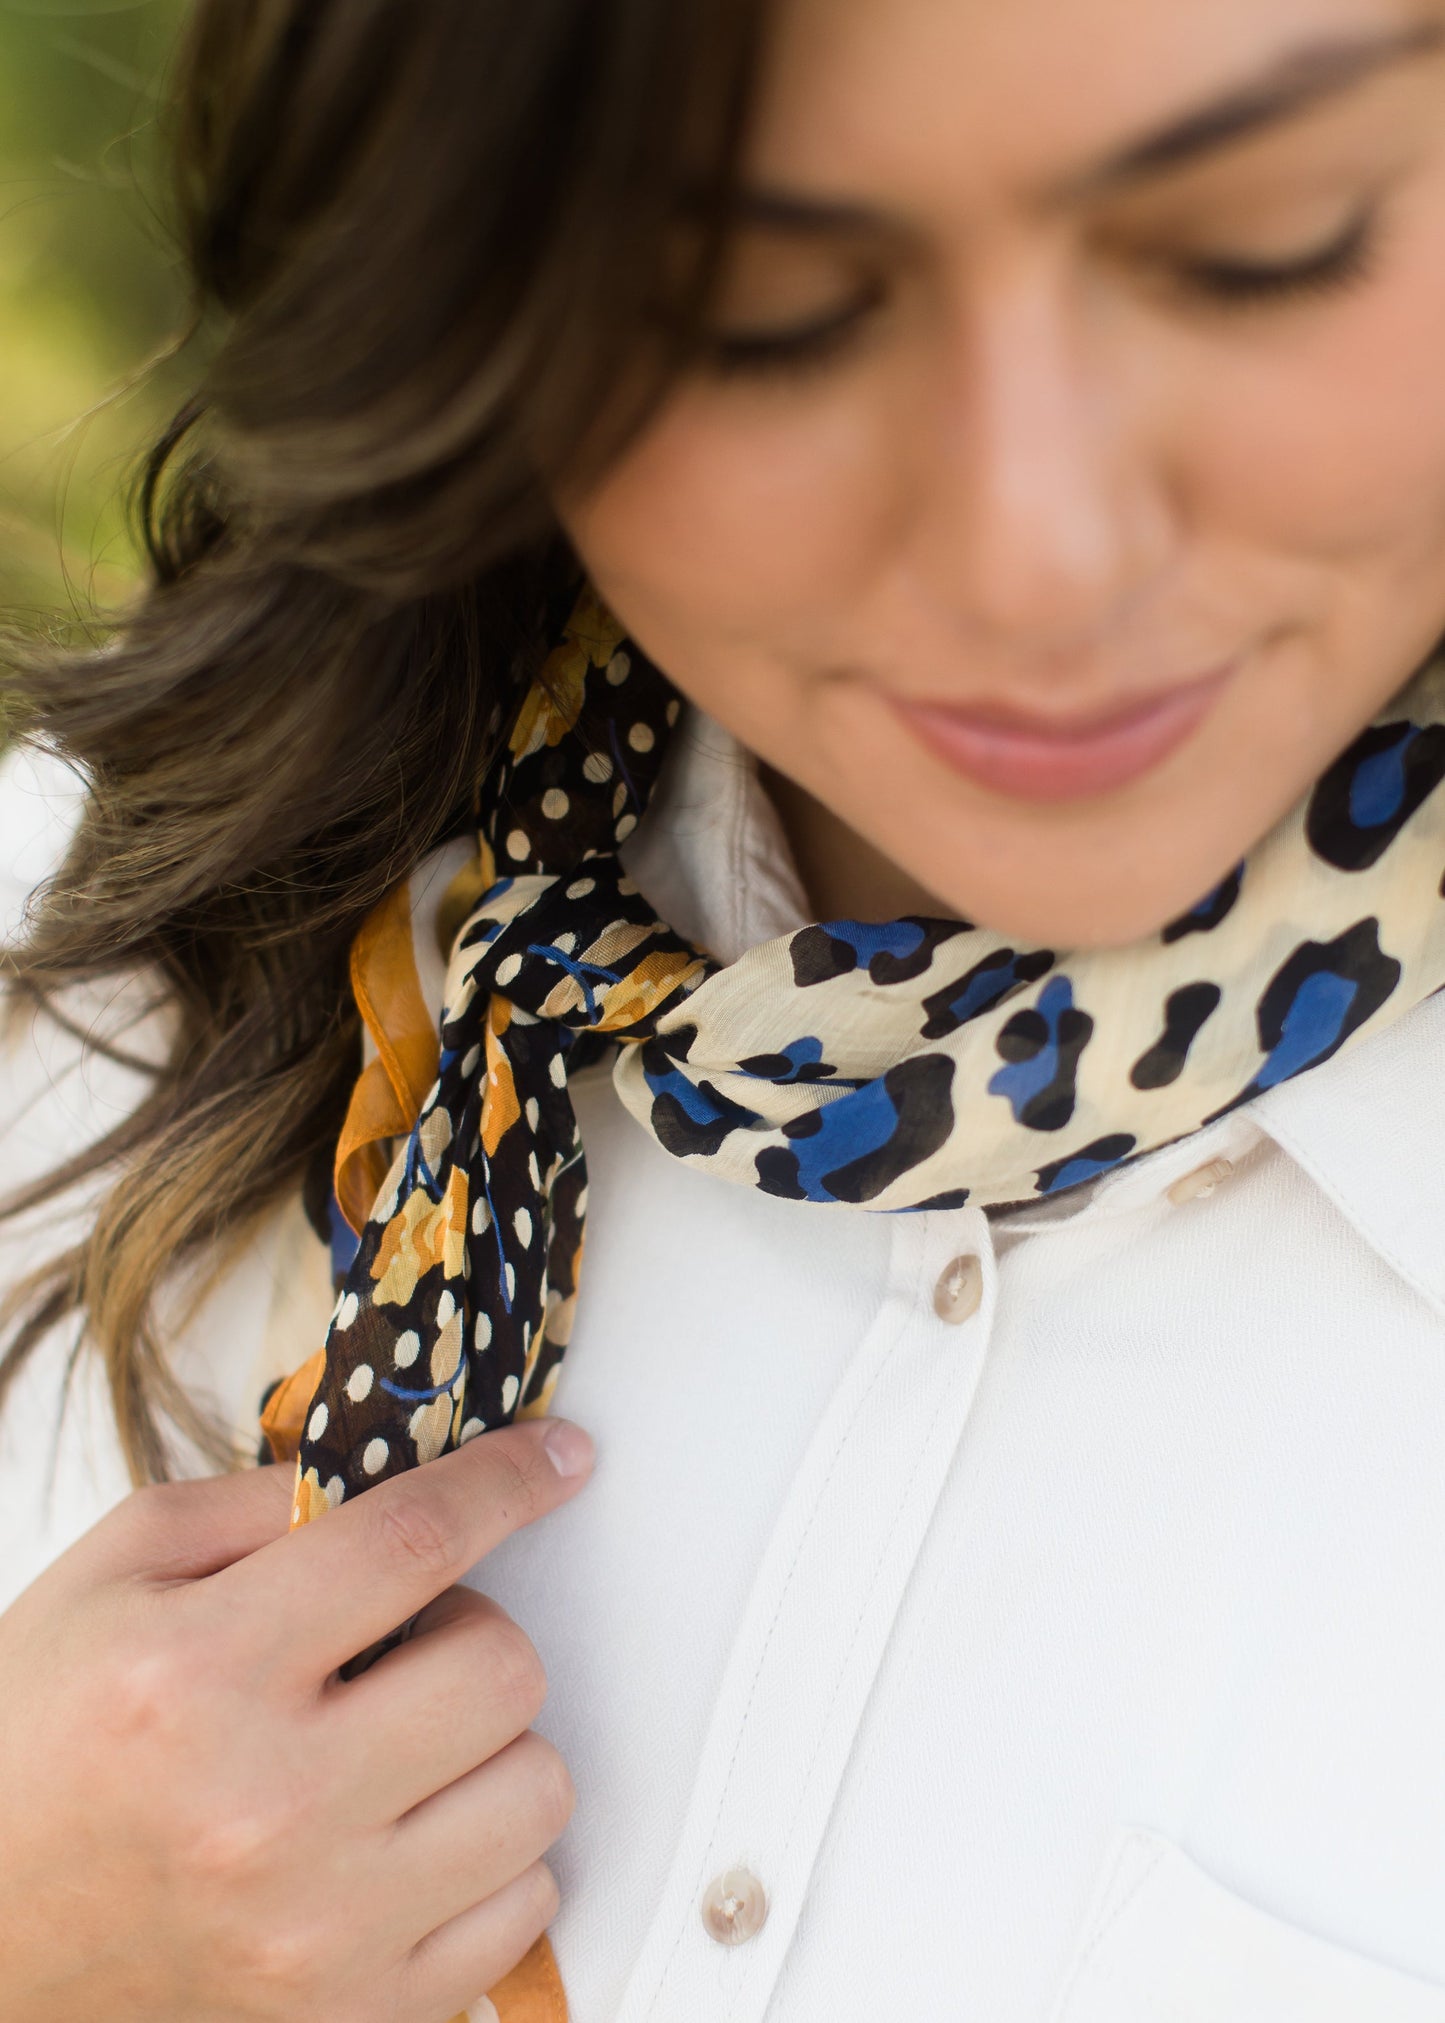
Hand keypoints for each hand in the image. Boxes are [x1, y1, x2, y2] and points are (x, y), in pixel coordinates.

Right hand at [0, 1417, 594, 2021]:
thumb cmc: (35, 1745)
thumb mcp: (113, 1574)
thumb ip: (259, 1504)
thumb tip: (404, 1468)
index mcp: (198, 1674)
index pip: (414, 1543)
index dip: (509, 1481)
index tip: (559, 1458)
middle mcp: (267, 1808)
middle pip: (503, 1669)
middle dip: (470, 1633)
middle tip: (402, 1650)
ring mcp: (320, 1930)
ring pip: (537, 1789)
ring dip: (488, 1749)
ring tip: (398, 1752)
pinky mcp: (357, 2015)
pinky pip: (525, 1907)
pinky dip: (488, 1859)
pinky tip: (406, 1837)